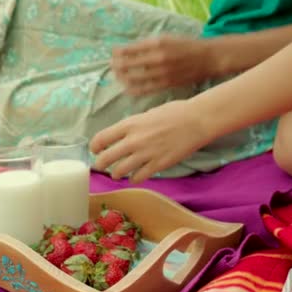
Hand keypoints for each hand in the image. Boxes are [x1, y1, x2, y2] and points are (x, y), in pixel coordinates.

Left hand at [90, 100, 212, 182]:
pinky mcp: (158, 165)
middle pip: (105, 158)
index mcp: (129, 124)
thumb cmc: (174, 112)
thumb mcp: (147, 114)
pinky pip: (138, 177)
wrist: (197, 121)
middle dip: (100, 164)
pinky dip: (134, 179)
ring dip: (116, 173)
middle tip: (102, 166)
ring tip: (117, 173)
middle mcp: (134, 140)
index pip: (101, 138)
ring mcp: (145, 154)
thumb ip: (133, 126)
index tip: (95, 150)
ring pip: (119, 171)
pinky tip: (135, 176)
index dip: (94, 147)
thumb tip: (123, 135)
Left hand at [111, 35, 214, 95]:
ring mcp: (161, 73)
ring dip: (122, 78)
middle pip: (128, 65)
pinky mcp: (165, 85)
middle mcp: (158, 58)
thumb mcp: (165, 39)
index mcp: (157, 44)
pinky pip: (143, 90)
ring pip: (133, 79)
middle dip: (116, 66)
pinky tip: (127, 88)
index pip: (129, 50)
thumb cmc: (185, 46)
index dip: (117, 53)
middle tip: (113, 66)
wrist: (208, 58)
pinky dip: (132, 89)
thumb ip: (146, 45)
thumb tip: (125, 51)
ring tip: (118, 77)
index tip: (113, 54)